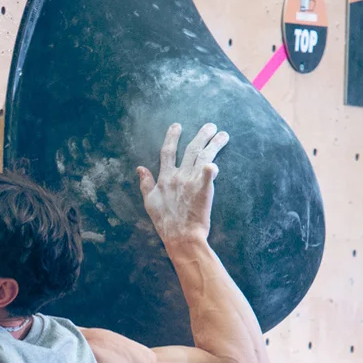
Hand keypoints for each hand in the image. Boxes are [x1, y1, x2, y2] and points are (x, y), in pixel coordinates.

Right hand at [136, 123, 227, 243]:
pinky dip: (211, 169)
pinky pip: (208, 177)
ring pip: (204, 157)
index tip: (177, 125)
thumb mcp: (149, 201)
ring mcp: (191, 183)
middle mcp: (178, 177)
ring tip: (223, 134)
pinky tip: (215, 163)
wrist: (180, 236)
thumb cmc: (165, 221)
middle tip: (210, 125)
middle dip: (201, 135)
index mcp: (165, 178)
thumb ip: (145, 183)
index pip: (167, 152)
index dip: (172, 137)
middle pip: (191, 150)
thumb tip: (139, 168)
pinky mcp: (203, 192)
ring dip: (214, 144)